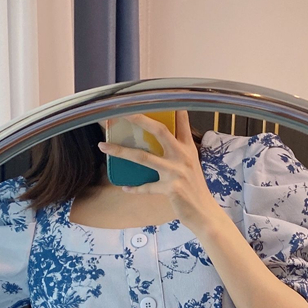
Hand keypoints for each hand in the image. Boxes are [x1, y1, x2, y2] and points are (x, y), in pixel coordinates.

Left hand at [97, 111, 220, 231]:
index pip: (181, 121)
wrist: (204, 213)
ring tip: (103, 146)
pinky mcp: (171, 189)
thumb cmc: (195, 189)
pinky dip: (135, 187)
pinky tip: (125, 187)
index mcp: (188, 148)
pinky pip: (146, 187)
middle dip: (139, 119)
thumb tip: (163, 141)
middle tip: (122, 111)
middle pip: (159, 131)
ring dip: (121, 151)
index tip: (156, 95)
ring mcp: (176, 172)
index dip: (171, 107)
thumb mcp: (191, 165)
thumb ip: (179, 151)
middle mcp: (183, 156)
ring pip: (144, 158)